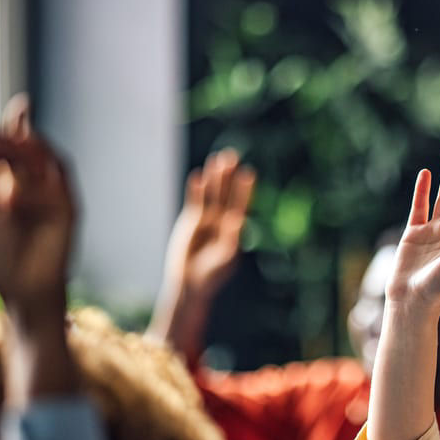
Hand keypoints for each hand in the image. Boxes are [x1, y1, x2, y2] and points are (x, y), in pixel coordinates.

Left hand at [0, 95, 75, 325]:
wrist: (24, 293)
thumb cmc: (3, 258)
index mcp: (12, 186)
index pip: (8, 150)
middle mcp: (36, 187)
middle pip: (29, 149)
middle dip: (17, 130)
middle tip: (0, 120)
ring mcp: (55, 198)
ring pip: (47, 161)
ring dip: (31, 146)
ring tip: (12, 138)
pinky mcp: (69, 211)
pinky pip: (57, 186)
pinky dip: (34, 182)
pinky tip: (11, 183)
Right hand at [163, 149, 254, 300]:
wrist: (190, 283)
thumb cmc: (212, 275)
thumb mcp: (225, 258)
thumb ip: (232, 239)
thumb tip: (239, 220)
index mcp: (233, 230)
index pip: (240, 205)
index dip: (244, 190)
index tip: (249, 173)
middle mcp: (222, 221)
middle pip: (226, 194)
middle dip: (228, 176)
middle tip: (231, 155)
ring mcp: (206, 220)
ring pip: (211, 195)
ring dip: (214, 178)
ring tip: (217, 159)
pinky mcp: (191, 222)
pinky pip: (195, 202)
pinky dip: (196, 191)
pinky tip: (199, 177)